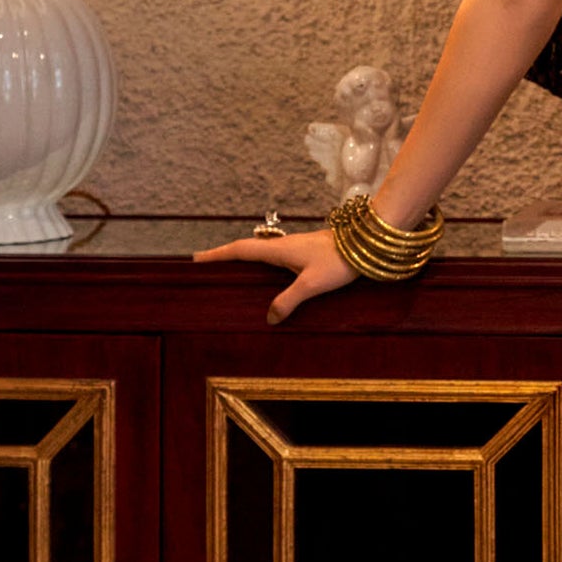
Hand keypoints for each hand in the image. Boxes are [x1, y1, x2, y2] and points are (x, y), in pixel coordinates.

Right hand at [193, 228, 355, 322]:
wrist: (366, 243)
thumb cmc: (339, 260)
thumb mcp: (311, 284)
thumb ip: (289, 300)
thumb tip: (270, 318)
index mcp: (278, 250)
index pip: (239, 250)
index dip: (217, 255)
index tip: (195, 260)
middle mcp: (282, 247)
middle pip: (246, 250)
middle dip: (225, 257)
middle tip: (207, 268)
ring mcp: (294, 249)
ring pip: (261, 254)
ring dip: (243, 260)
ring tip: (230, 274)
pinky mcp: (306, 254)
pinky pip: (275, 259)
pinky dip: (262, 265)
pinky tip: (266, 278)